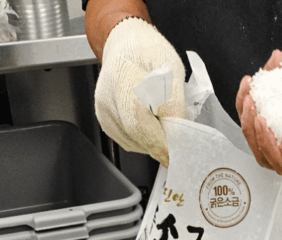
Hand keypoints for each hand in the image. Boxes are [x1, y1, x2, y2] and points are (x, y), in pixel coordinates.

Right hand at [95, 18, 184, 165]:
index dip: (160, 142)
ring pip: (134, 143)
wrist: (126, 45)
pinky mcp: (106, 122)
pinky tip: (149, 122)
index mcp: (123, 80)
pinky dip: (144, 139)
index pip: (140, 122)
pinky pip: (129, 141)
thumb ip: (174, 103)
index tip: (177, 152)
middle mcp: (108, 98)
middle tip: (176, 142)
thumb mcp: (172, 69)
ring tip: (161, 120)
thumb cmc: (148, 52)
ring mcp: (105, 112)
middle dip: (160, 144)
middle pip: (137, 136)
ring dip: (153, 141)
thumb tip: (176, 135)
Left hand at [236, 51, 281, 179]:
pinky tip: (266, 70)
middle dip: (251, 127)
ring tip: (250, 85)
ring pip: (259, 130)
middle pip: (263, 150)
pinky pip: (266, 108)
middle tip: (251, 101)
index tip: (262, 121)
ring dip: (248, 108)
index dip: (267, 144)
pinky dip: (262, 89)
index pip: (281, 163)